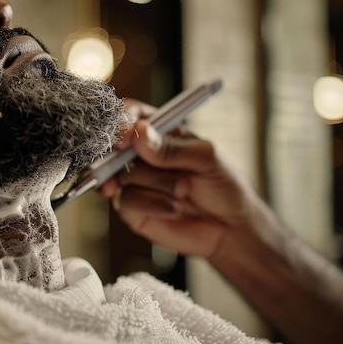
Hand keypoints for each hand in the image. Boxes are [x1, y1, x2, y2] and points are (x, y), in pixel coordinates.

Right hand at [101, 99, 266, 258]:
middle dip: (117, 154)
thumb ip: (171, 148)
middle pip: (112, 145)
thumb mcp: (205, 159)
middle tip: (127, 159)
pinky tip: (174, 208)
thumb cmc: (222, 185)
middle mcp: (141, 154)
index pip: (130, 114)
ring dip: (154, 182)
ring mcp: (134, 181)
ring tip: (183, 190)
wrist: (230, 229)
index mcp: (159, 132)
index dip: (121, 121)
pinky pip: (126, 201)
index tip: (125, 136)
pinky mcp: (132, 208)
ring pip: (122, 175)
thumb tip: (138, 134)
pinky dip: (152, 204)